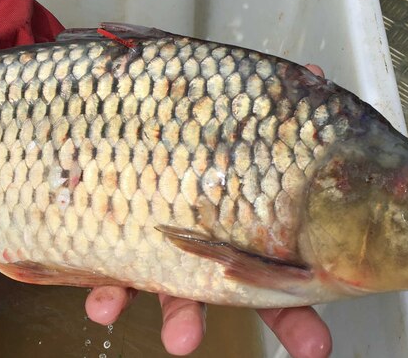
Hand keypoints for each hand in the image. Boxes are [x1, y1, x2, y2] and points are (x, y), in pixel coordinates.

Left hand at [84, 65, 330, 356]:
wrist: (92, 118)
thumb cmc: (175, 123)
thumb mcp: (232, 109)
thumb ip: (272, 105)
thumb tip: (315, 77)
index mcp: (236, 224)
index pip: (278, 276)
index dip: (299, 317)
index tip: (315, 348)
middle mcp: (199, 244)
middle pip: (230, 297)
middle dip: (274, 327)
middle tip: (250, 357)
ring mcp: (153, 250)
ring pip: (170, 297)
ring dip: (179, 321)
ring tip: (183, 339)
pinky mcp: (103, 250)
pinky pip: (105, 281)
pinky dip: (105, 295)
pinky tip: (103, 305)